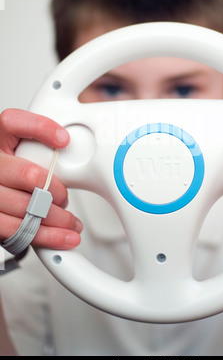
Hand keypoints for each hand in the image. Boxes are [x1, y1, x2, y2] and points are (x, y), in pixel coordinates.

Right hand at [0, 108, 81, 249]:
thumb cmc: (13, 172)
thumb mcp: (20, 150)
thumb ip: (38, 143)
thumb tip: (67, 143)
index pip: (13, 122)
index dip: (40, 128)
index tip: (64, 139)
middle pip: (28, 174)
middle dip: (56, 190)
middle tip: (65, 197)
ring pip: (26, 207)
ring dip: (58, 219)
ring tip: (72, 222)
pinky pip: (18, 231)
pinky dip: (47, 237)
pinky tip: (63, 237)